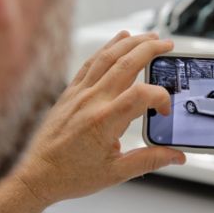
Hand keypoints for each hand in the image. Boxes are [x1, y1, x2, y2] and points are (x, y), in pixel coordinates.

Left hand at [13, 31, 185, 205]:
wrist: (37, 175)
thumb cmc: (71, 175)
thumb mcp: (115, 174)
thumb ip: (149, 161)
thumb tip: (177, 156)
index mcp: (105, 121)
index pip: (141, 95)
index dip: (161, 97)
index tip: (164, 110)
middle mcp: (92, 101)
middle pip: (126, 64)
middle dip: (150, 49)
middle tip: (168, 45)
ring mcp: (79, 94)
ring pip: (107, 57)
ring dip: (130, 43)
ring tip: (149, 37)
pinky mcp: (69, 92)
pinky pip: (90, 64)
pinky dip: (106, 49)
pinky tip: (117, 42)